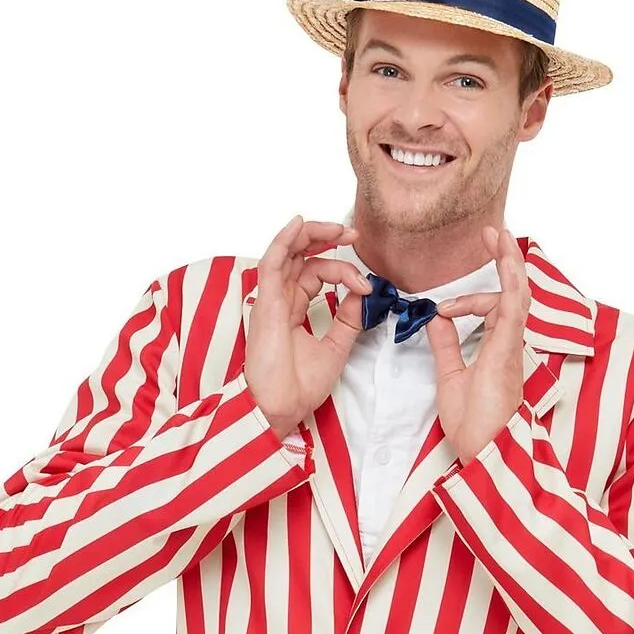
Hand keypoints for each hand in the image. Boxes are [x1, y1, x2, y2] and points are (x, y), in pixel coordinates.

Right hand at [244, 215, 372, 438]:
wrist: (282, 409)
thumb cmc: (299, 386)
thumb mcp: (336, 347)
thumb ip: (349, 320)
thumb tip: (364, 294)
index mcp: (294, 308)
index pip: (317, 273)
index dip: (344, 272)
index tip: (368, 286)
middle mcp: (281, 299)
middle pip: (301, 255)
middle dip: (326, 238)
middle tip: (353, 233)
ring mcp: (271, 300)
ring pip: (287, 253)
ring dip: (311, 234)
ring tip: (337, 227)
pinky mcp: (265, 304)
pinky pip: (271, 263)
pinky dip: (284, 241)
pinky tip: (300, 225)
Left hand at [425, 225, 530, 463]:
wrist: (484, 450)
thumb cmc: (474, 424)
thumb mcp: (450, 376)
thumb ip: (446, 346)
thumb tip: (435, 319)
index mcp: (497, 350)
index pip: (491, 310)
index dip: (466, 302)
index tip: (440, 310)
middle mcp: (509, 343)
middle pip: (511, 292)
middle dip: (503, 261)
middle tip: (491, 232)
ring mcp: (512, 344)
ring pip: (517, 293)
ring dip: (509, 261)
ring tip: (498, 234)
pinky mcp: (509, 348)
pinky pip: (514, 306)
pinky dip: (510, 279)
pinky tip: (506, 257)